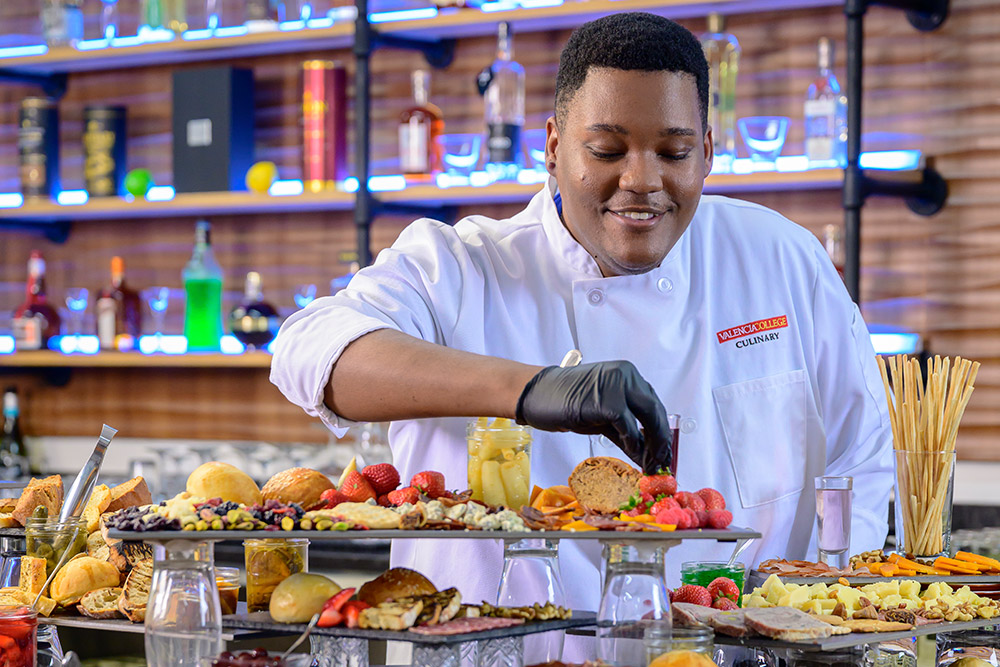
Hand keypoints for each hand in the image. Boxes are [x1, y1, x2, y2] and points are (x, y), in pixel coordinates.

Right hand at [515, 361, 671, 473]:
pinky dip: (633, 444)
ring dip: (652, 446)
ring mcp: (618, 386)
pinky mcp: (608, 402)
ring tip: (652, 465)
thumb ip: (625, 429)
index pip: (653, 403)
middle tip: (662, 462)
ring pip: (648, 418)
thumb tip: (647, 453)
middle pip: (655, 411)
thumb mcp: (601, 414)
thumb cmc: (566, 402)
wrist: (537, 394)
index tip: (663, 450)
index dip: (660, 429)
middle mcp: (626, 375)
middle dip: (662, 440)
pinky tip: (634, 455)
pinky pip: (628, 428)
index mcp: (626, 374)